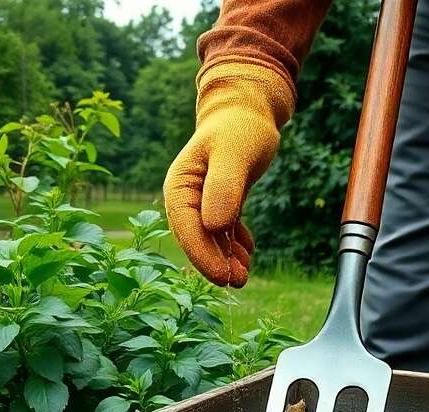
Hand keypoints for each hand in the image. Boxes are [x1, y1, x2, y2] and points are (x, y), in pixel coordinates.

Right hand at [164, 62, 294, 287]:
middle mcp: (186, 196)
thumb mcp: (235, 153)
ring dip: (225, 259)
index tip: (221, 275)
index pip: (186, 226)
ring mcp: (201, 202)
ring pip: (210, 239)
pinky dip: (234, 247)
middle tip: (236, 282)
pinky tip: (247, 254)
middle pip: (195, 238)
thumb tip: (213, 225)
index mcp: (180, 183)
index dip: (202, 254)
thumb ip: (224, 187)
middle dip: (214, 263)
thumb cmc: (241, 128)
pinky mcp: (218, 204)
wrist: (248, 113)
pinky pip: (223, 233)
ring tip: (243, 276)